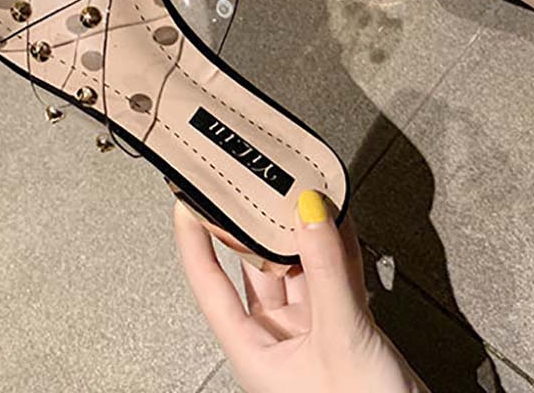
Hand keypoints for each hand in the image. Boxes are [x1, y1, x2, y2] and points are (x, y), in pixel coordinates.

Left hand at [173, 190, 428, 392]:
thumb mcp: (339, 339)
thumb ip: (327, 272)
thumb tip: (309, 213)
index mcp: (253, 350)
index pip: (209, 283)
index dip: (194, 239)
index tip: (189, 199)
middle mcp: (277, 338)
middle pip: (256, 267)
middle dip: (258, 224)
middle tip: (257, 182)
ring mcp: (312, 331)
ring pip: (298, 267)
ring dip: (302, 231)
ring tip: (300, 189)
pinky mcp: (345, 328)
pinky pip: (333, 275)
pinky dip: (336, 246)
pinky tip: (336, 218)